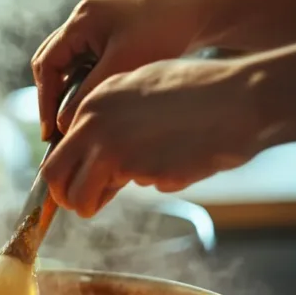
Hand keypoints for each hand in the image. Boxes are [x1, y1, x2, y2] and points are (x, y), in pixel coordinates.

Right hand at [31, 0, 206, 138]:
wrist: (198, 15)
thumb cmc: (164, 33)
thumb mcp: (123, 66)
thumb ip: (89, 93)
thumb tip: (62, 124)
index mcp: (81, 20)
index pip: (47, 64)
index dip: (45, 99)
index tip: (51, 131)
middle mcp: (82, 20)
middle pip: (50, 63)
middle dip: (50, 97)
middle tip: (55, 131)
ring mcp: (93, 27)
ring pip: (66, 66)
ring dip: (65, 93)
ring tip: (71, 122)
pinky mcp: (107, 37)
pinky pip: (83, 65)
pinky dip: (81, 86)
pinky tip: (91, 107)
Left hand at [41, 58, 264, 217]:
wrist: (240, 99)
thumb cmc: (201, 91)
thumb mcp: (143, 89)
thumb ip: (113, 118)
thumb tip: (96, 152)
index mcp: (94, 102)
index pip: (59, 149)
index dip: (69, 172)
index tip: (78, 183)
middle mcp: (95, 124)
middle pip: (55, 178)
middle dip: (66, 197)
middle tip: (82, 205)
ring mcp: (113, 149)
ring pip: (79, 197)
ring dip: (93, 204)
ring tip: (112, 199)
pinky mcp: (138, 171)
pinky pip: (129, 192)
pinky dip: (149, 184)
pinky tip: (175, 164)